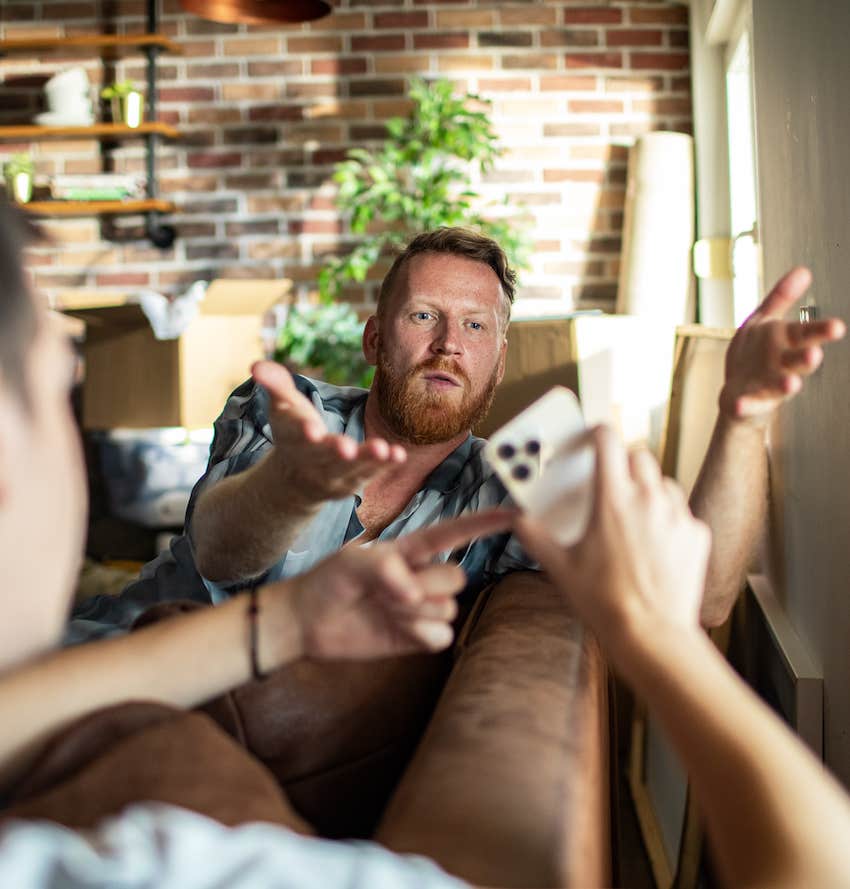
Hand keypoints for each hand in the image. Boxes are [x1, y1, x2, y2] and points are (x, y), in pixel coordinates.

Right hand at [252, 360, 405, 503]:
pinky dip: (384, 466)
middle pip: (324, 455)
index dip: (304, 430)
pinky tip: (398, 454)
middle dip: (335, 451)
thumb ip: (274, 384)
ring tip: (384, 450)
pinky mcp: (352, 482)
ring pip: (350, 468)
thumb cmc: (292, 432)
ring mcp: (332, 475)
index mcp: (293, 436)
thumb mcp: (281, 407)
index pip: (296, 433)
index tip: (312, 430)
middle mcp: (312, 459)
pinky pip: (369, 474)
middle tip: (346, 448)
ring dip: (367, 459)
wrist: (293, 480)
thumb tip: (255, 365)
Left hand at [276, 509, 513, 660]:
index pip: (454, 533)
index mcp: (412, 549)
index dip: (485, 523)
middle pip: (455, 577)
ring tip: (382, 609)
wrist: (309, 620)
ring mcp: (424, 606)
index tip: (517, 514)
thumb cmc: (330, 580)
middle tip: (384, 591)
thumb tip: (413, 594)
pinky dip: (420, 634)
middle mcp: (424, 575)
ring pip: (449, 609)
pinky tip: (394, 629)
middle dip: (424, 586)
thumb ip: (385, 566)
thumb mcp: (351, 561)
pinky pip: (442, 636)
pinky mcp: (419, 636)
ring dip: (414, 613)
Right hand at [514, 427, 710, 653]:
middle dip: (623, 461)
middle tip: (610, 481)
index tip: (594, 434)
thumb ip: (535, 536)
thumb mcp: (559, 567)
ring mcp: (677, 515)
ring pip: (662, 483)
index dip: (599, 432)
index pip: (608, 441)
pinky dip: (668, 519)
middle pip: (639, 455)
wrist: (651, 635)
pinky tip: (653, 544)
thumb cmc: (605, 602)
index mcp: (611, 498)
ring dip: (647, 489)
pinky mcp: (696, 534)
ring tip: (632, 516)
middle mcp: (648, 498)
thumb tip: (519, 520)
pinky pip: (681, 512)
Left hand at [719, 267, 845, 425]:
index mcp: (784, 344)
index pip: (804, 334)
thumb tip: (803, 270)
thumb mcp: (764, 321)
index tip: (838, 327)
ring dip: (784, 384)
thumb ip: (781, 298)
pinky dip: (744, 405)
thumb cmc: (756, 356)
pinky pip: (745, 405)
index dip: (819, 331)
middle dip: (805, 359)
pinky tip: (739, 404)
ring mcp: (763, 387)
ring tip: (791, 384)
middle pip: (796, 361)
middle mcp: (779, 366)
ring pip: (777, 386)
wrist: (738, 394)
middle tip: (814, 355)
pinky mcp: (745, 403)